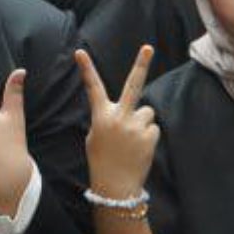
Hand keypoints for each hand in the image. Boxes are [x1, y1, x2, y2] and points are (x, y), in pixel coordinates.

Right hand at [74, 45, 159, 200]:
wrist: (115, 186)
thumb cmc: (102, 160)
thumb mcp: (95, 136)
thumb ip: (109, 118)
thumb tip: (129, 109)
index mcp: (101, 116)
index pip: (92, 88)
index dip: (86, 69)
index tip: (80, 52)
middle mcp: (118, 116)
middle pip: (132, 84)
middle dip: (141, 63)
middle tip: (149, 47)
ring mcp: (135, 125)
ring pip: (147, 113)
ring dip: (143, 123)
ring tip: (133, 141)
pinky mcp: (149, 136)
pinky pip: (153, 128)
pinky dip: (148, 137)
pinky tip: (139, 150)